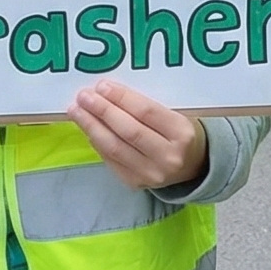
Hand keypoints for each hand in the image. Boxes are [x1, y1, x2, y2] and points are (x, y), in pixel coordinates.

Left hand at [69, 80, 207, 189]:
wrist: (194, 166)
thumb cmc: (182, 131)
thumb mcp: (178, 113)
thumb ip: (148, 105)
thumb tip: (109, 91)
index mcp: (182, 133)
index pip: (146, 112)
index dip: (121, 98)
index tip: (102, 85)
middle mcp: (168, 157)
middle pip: (128, 131)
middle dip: (102, 111)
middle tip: (84, 96)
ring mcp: (151, 174)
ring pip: (115, 148)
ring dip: (92, 127)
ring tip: (76, 111)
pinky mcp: (136, 183)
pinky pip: (111, 160)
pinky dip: (97, 142)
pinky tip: (88, 128)